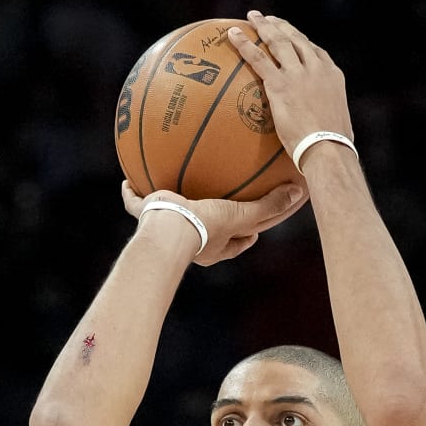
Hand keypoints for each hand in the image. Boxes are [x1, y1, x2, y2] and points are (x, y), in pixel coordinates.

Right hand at [121, 177, 304, 267]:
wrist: (169, 232)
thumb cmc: (206, 227)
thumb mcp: (241, 215)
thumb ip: (268, 206)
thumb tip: (300, 192)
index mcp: (216, 244)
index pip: (241, 240)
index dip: (251, 233)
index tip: (258, 226)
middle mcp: (192, 241)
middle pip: (206, 232)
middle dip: (213, 221)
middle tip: (223, 207)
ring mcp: (166, 230)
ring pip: (168, 216)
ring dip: (168, 206)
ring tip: (169, 189)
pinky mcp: (145, 217)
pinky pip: (135, 203)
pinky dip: (130, 194)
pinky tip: (125, 181)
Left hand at [228, 13, 353, 164]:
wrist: (328, 149)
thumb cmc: (333, 149)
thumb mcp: (337, 126)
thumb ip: (326, 120)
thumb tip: (321, 134)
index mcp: (332, 75)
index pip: (315, 51)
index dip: (301, 40)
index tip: (292, 36)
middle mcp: (316, 68)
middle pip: (296, 39)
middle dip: (281, 26)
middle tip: (269, 19)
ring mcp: (298, 73)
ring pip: (278, 41)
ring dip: (263, 26)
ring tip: (252, 17)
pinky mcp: (280, 83)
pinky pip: (258, 58)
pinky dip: (244, 43)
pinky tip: (233, 34)